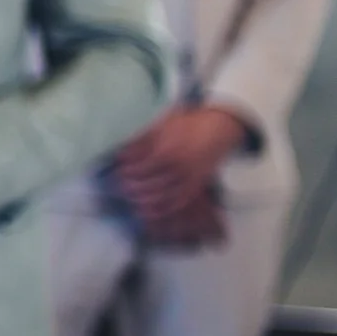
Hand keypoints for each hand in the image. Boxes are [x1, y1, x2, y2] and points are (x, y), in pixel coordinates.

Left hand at [108, 106, 248, 243]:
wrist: (218, 127)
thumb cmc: (186, 124)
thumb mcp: (160, 127)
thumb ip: (140, 142)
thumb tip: (120, 156)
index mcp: (170, 152)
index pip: (143, 168)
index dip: (128, 173)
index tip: (118, 172)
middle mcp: (181, 169)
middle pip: (152, 185)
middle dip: (133, 189)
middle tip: (120, 188)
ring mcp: (191, 179)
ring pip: (164, 198)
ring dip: (144, 201)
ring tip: (130, 199)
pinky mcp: (197, 186)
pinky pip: (179, 203)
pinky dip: (163, 210)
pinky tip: (148, 212)